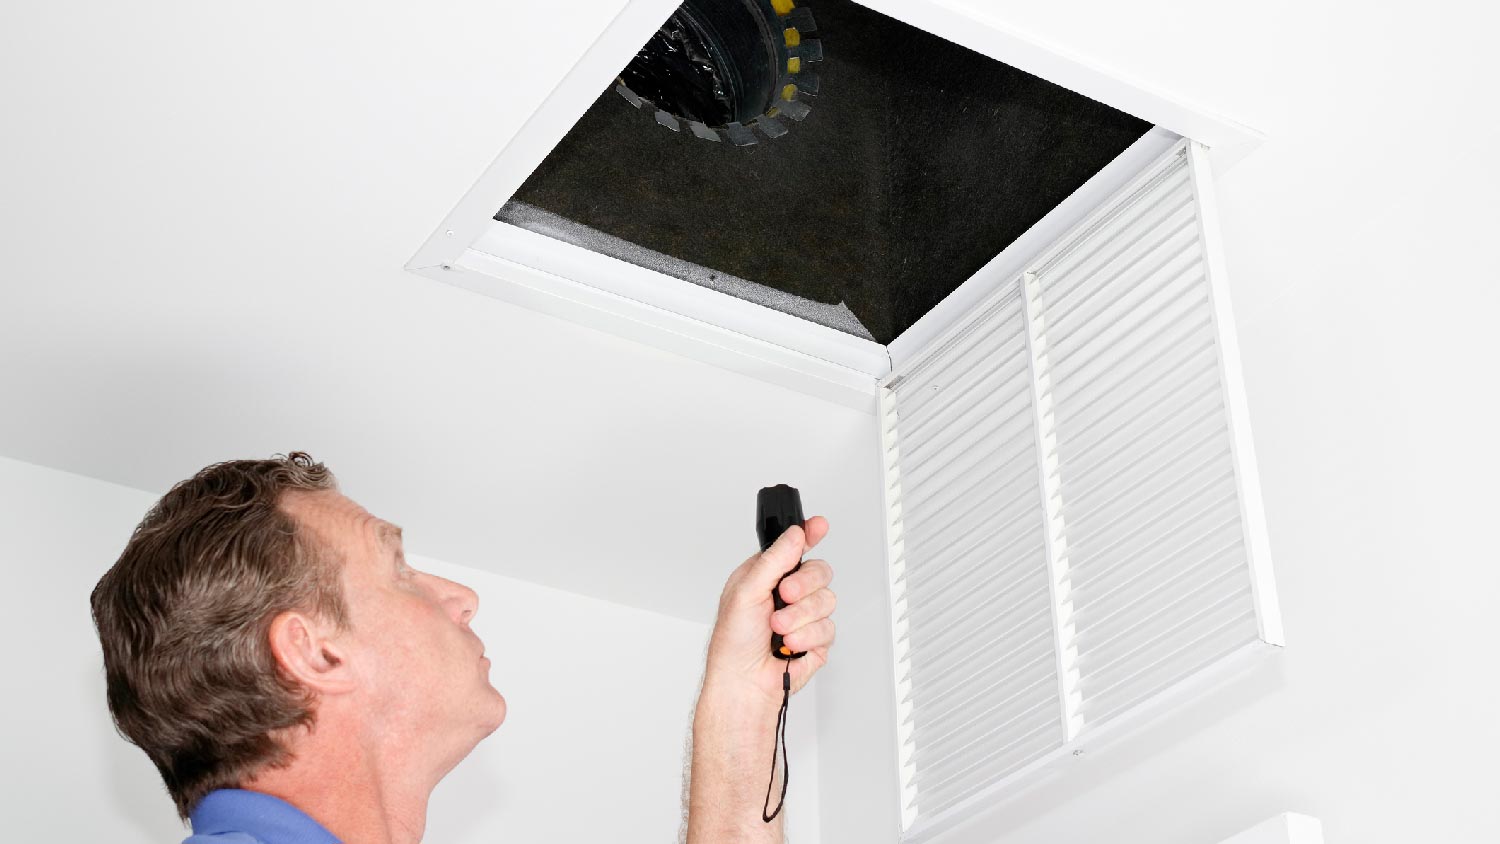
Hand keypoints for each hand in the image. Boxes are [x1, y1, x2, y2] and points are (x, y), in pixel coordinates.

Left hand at [703, 517, 836, 709]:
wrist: (744, 683)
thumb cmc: (733, 643)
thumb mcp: (746, 592)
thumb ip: (774, 560)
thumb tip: (796, 534)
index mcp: (768, 576)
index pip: (795, 548)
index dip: (810, 534)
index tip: (819, 525)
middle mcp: (788, 593)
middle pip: (820, 571)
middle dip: (804, 585)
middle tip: (784, 596)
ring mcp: (804, 616)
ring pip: (827, 600)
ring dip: (800, 617)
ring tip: (778, 629)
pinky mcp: (816, 640)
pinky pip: (828, 628)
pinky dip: (806, 637)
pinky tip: (789, 645)